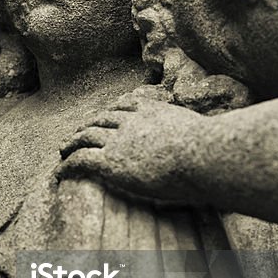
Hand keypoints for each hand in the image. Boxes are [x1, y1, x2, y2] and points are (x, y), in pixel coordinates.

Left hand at [58, 95, 202, 205]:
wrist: (203, 155)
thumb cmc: (213, 150)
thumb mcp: (206, 132)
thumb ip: (199, 133)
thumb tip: (217, 142)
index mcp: (153, 109)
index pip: (125, 105)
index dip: (110, 111)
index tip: (104, 114)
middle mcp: (132, 120)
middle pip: (102, 119)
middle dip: (87, 125)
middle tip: (77, 133)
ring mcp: (119, 140)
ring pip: (86, 137)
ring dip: (71, 143)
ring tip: (62, 150)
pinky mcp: (111, 162)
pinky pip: (81, 160)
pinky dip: (67, 164)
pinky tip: (60, 172)